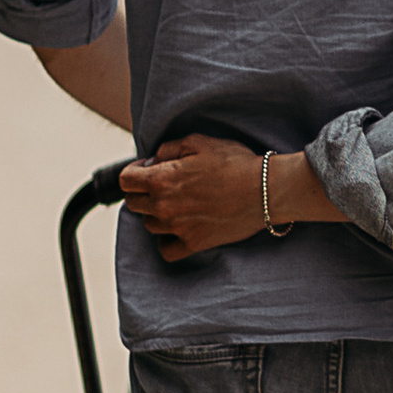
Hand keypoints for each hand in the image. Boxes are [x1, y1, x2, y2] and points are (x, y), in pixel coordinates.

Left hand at [120, 131, 270, 262]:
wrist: (266, 190)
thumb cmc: (236, 162)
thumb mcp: (200, 142)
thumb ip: (169, 148)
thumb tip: (153, 160)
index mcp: (162, 179)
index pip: (126, 180)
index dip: (134, 172)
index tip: (145, 170)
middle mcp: (165, 206)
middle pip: (133, 203)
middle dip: (142, 192)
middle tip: (161, 186)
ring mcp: (178, 228)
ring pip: (149, 225)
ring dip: (156, 214)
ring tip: (175, 205)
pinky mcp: (194, 243)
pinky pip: (166, 250)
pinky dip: (167, 241)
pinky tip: (176, 230)